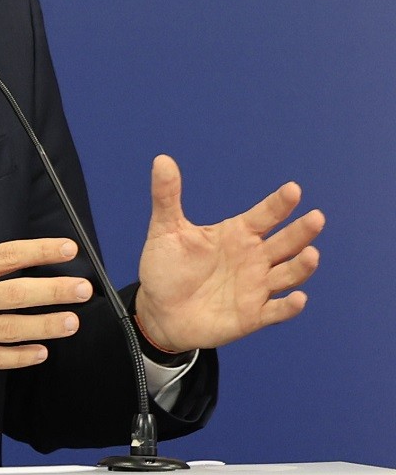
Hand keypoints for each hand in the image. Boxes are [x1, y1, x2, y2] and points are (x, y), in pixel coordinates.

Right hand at [0, 191, 94, 374]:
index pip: (5, 256)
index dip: (39, 251)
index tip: (68, 249)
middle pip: (15, 294)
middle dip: (53, 291)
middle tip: (83, 290)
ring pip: (9, 329)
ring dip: (43, 326)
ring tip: (72, 323)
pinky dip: (17, 357)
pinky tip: (39, 353)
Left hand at [134, 154, 322, 352]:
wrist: (158, 312)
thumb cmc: (167, 269)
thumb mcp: (165, 231)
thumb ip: (167, 197)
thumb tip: (162, 159)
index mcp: (237, 234)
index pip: (264, 215)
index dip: (278, 204)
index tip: (293, 189)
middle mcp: (253, 258)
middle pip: (284, 243)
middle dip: (301, 231)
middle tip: (316, 218)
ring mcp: (256, 287)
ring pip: (287, 274)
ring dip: (301, 266)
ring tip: (311, 254)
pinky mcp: (253, 315)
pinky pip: (276, 311)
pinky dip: (289, 306)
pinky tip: (297, 298)